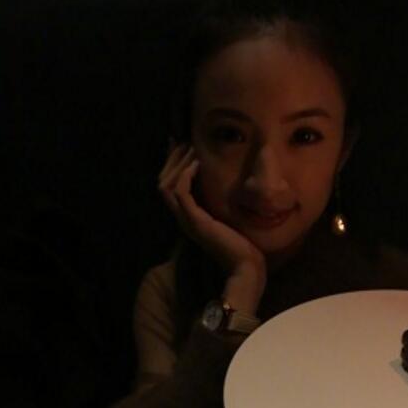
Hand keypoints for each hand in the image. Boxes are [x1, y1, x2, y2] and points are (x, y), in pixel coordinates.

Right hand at [158, 144, 265, 313]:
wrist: (245, 266)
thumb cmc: (242, 245)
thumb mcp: (228, 219)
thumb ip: (220, 206)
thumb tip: (226, 187)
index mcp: (188, 218)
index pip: (168, 188)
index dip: (171, 165)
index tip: (179, 145)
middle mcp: (183, 218)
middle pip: (162, 183)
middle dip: (171, 160)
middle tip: (181, 141)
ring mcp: (187, 220)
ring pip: (166, 185)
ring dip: (177, 163)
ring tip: (190, 148)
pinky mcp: (196, 221)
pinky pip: (180, 192)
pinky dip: (186, 175)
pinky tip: (196, 163)